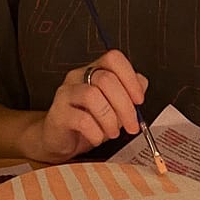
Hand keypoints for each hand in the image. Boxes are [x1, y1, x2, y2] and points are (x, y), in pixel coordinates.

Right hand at [28, 50, 146, 162]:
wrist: (59, 141)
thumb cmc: (88, 122)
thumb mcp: (113, 107)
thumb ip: (127, 93)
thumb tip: (141, 84)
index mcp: (93, 70)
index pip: (114, 59)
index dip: (130, 77)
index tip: (139, 100)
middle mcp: (78, 77)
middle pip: (106, 79)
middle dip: (125, 106)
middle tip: (131, 126)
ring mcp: (66, 93)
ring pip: (92, 96)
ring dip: (109, 119)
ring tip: (112, 133)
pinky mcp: (57, 114)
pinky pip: (81, 119)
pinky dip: (96, 132)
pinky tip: (97, 138)